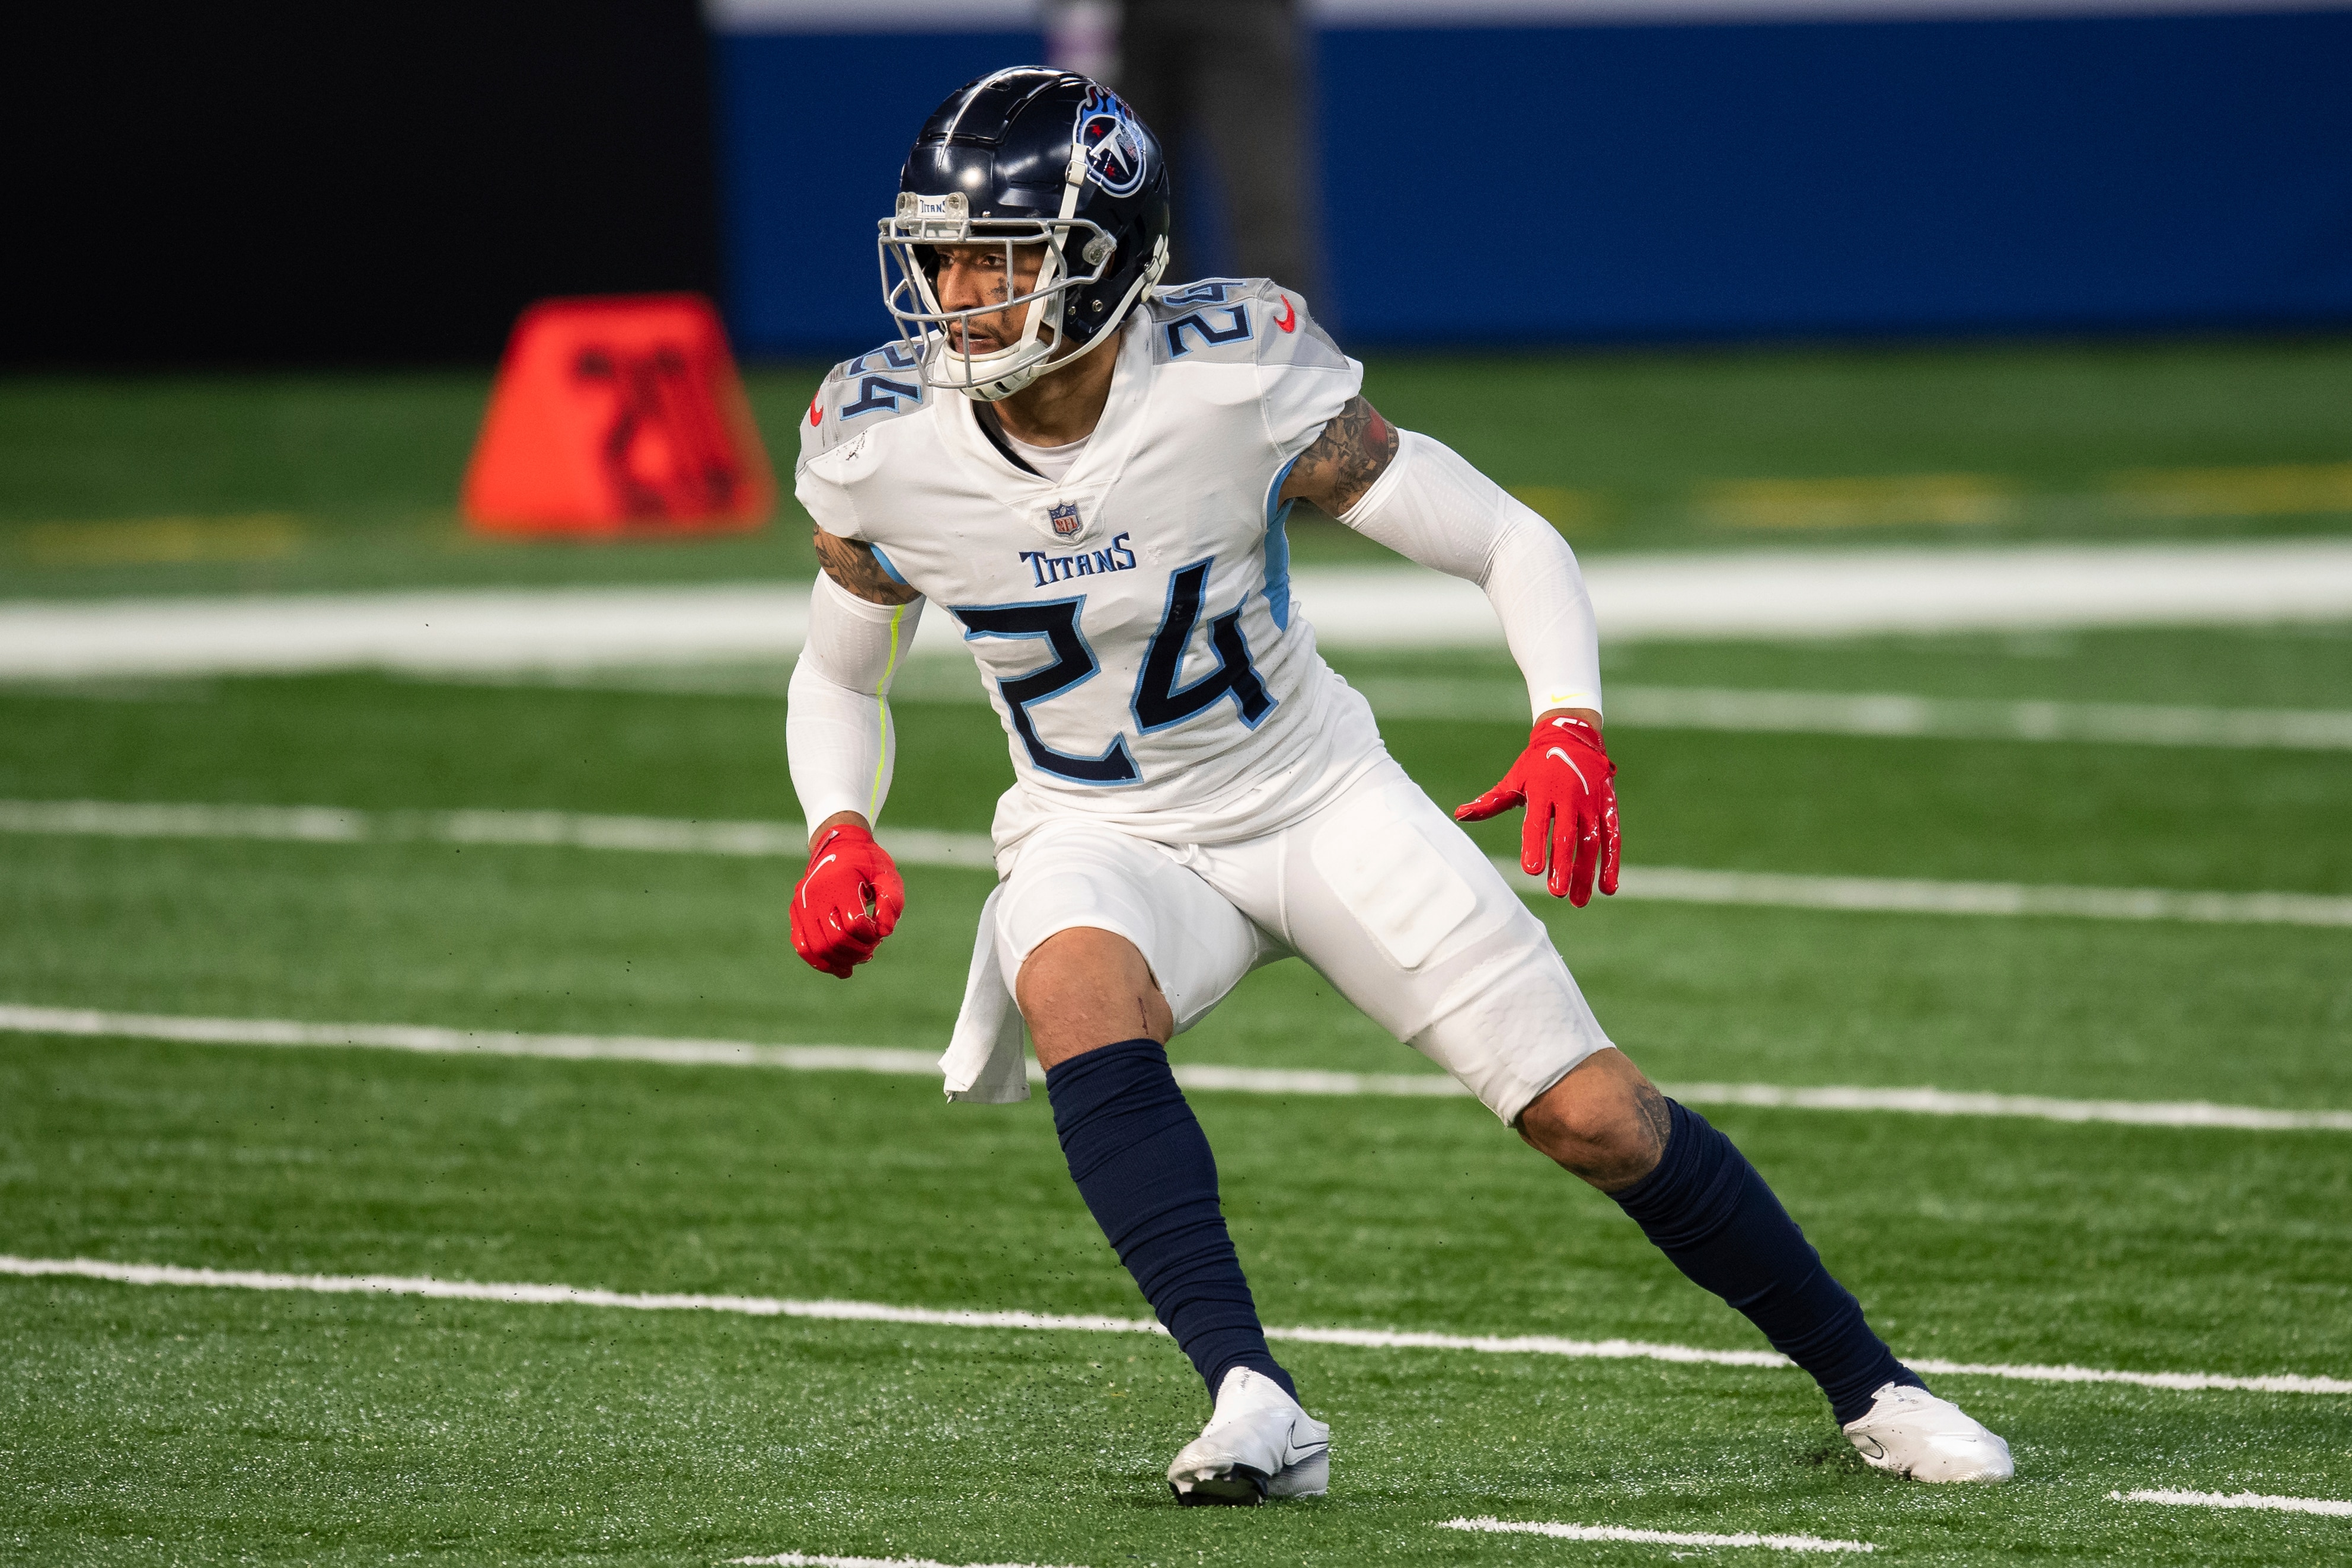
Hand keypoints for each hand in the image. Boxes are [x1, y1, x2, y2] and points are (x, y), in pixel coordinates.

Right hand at [791, 820, 905, 977]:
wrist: (839, 845)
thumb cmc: (867, 863)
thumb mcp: (887, 875)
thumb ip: (891, 902)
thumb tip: (883, 932)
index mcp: (840, 883)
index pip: (854, 924)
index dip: (871, 936)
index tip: (880, 932)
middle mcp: (816, 894)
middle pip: (835, 939)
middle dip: (857, 952)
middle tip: (871, 949)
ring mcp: (802, 904)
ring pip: (817, 948)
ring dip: (840, 961)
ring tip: (858, 959)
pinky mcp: (796, 912)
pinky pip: (802, 945)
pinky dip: (819, 961)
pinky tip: (839, 966)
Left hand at [1455, 712, 1620, 905]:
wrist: (1572, 736)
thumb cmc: (1536, 765)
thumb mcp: (1514, 780)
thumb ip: (1491, 802)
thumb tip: (1459, 815)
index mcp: (1543, 791)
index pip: (1538, 822)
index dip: (1535, 845)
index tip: (1531, 870)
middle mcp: (1569, 796)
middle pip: (1567, 836)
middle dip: (1563, 865)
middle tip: (1557, 893)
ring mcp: (1592, 802)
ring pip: (1591, 841)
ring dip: (1587, 872)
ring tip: (1578, 901)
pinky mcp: (1608, 806)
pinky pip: (1612, 837)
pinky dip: (1612, 862)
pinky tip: (1608, 888)